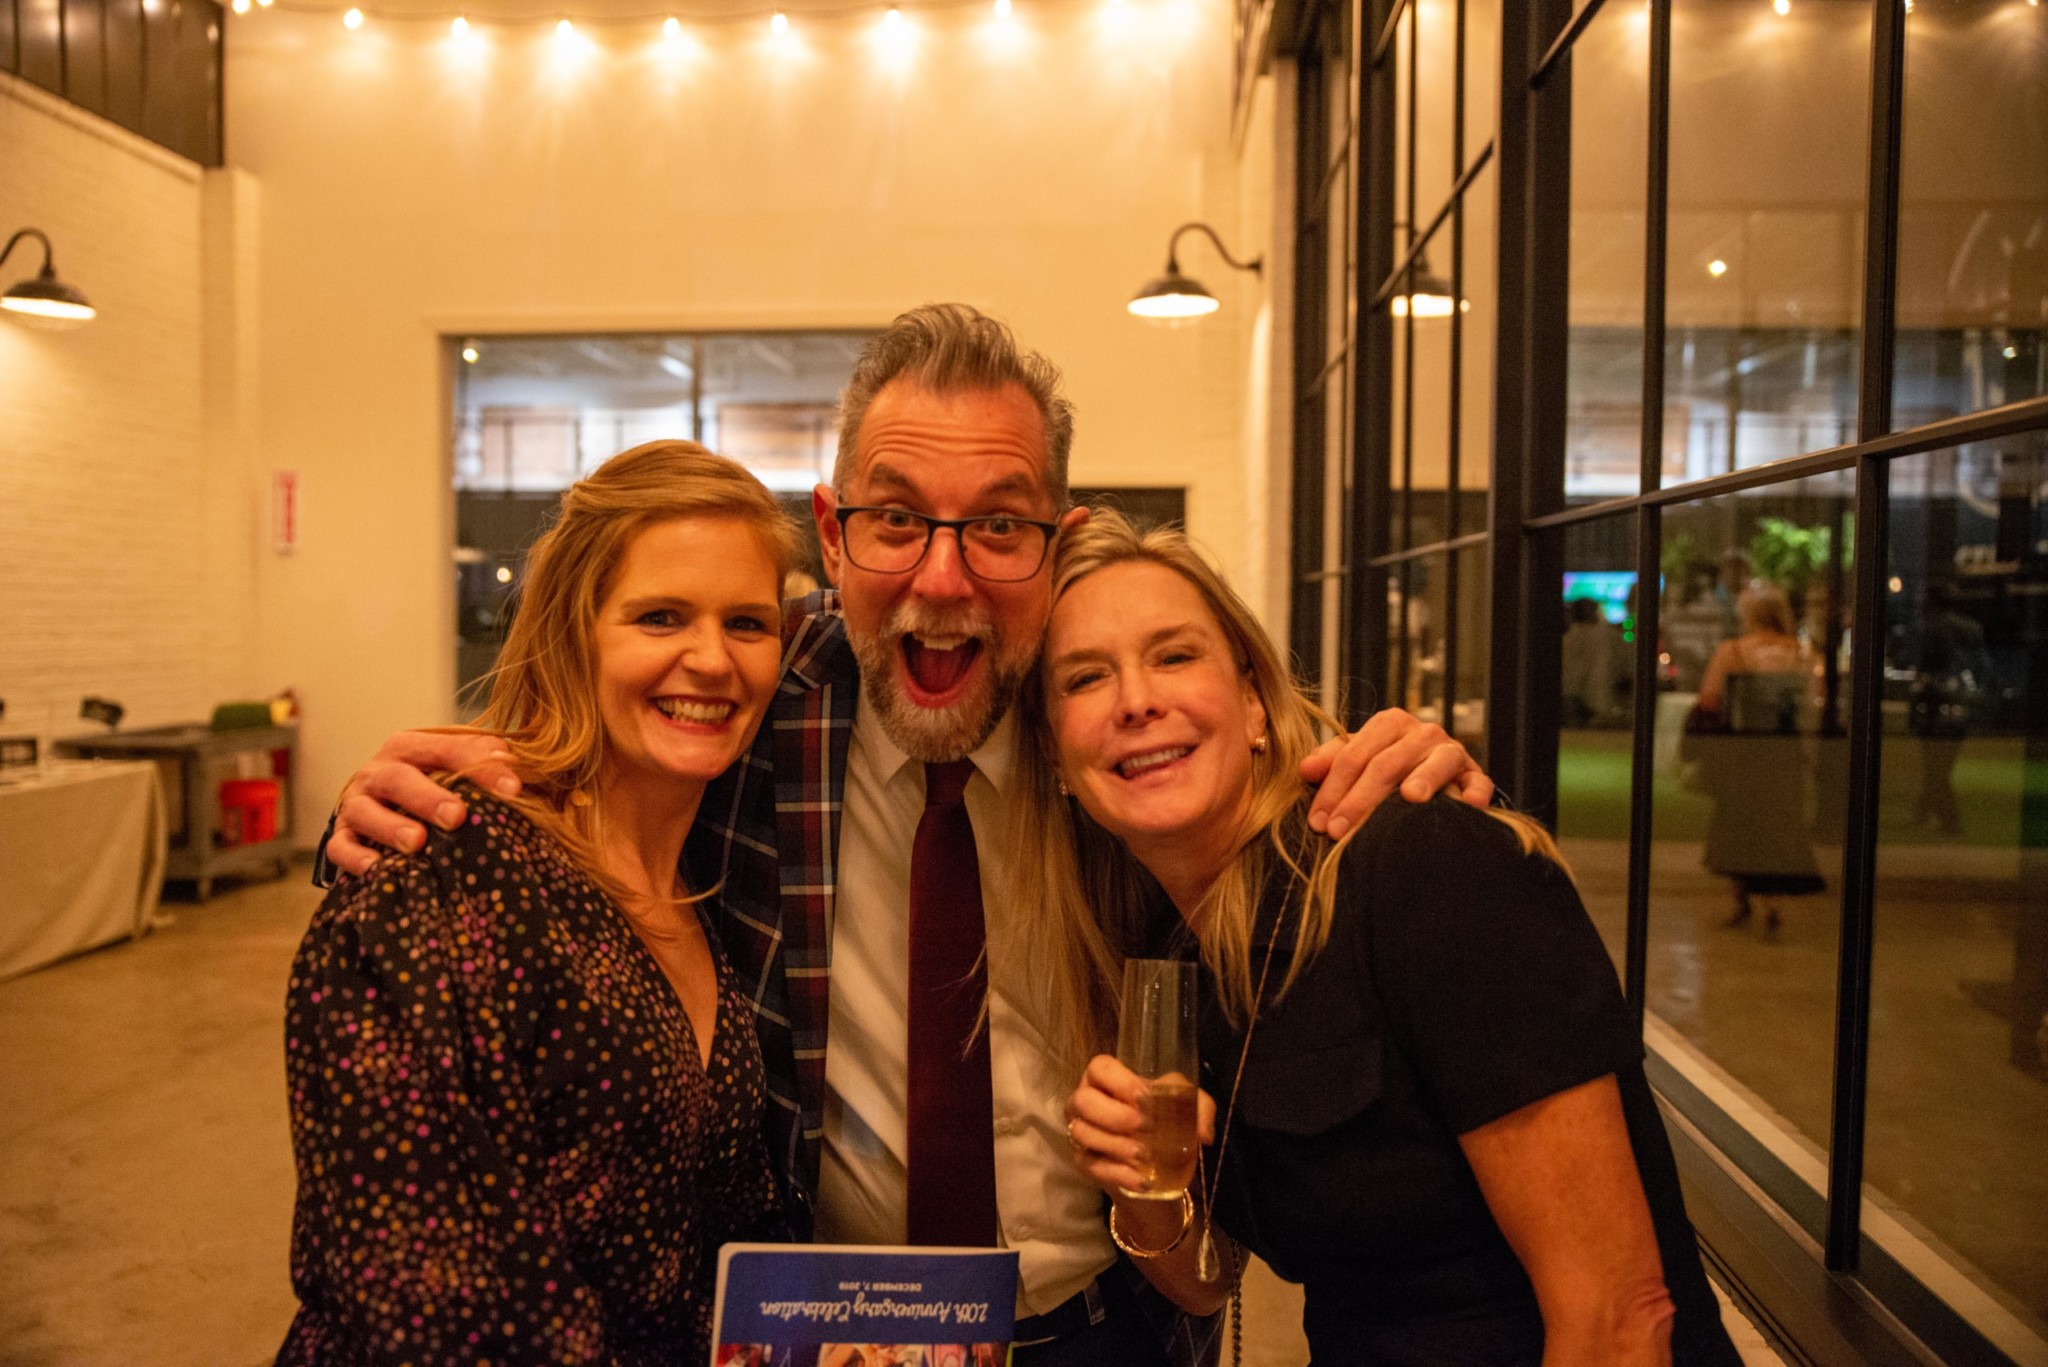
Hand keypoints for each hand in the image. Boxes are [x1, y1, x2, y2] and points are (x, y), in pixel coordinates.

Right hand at [325, 729, 522, 875]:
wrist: (382, 803)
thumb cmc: (433, 785)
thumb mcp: (459, 766)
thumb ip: (485, 760)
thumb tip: (515, 768)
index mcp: (412, 747)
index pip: (447, 749)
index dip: (480, 767)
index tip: (512, 789)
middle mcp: (379, 771)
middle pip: (399, 778)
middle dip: (427, 797)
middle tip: (456, 817)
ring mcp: (357, 803)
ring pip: (365, 811)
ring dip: (390, 826)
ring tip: (417, 843)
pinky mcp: (341, 834)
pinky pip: (340, 846)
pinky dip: (356, 858)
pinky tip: (376, 869)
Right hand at [1064, 1054, 1215, 1196]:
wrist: (1159, 1170)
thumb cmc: (1166, 1125)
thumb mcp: (1189, 1109)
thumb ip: (1200, 1109)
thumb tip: (1203, 1134)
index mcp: (1107, 1080)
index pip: (1099, 1068)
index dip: (1119, 1082)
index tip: (1144, 1099)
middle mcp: (1086, 1102)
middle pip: (1083, 1100)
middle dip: (1114, 1115)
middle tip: (1145, 1127)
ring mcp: (1080, 1133)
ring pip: (1082, 1133)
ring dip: (1116, 1145)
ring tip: (1145, 1156)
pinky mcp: (1083, 1163)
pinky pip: (1091, 1166)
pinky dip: (1118, 1174)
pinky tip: (1142, 1180)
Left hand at [1302, 707, 1493, 839]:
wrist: (1435, 776)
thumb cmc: (1387, 769)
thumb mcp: (1357, 760)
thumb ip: (1330, 761)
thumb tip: (1304, 770)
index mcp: (1389, 724)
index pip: (1353, 755)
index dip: (1333, 788)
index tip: (1317, 822)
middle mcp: (1421, 732)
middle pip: (1387, 763)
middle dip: (1360, 799)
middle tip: (1339, 831)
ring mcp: (1451, 752)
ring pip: (1436, 762)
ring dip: (1424, 778)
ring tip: (1410, 797)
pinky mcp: (1474, 775)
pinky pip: (1478, 782)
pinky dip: (1475, 792)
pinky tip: (1468, 805)